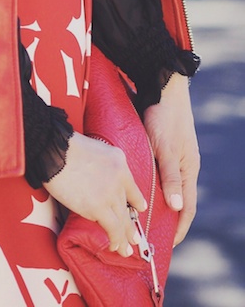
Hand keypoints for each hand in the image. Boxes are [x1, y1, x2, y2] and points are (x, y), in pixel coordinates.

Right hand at [44, 131, 146, 256]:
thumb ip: (103, 168)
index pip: (132, 187)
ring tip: (126, 249)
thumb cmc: (64, 147)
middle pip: (128, 207)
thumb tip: (97, 185)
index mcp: (118, 161)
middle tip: (134, 237)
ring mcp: (110, 193)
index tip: (137, 210)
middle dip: (131, 225)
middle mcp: (119, 178)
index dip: (135, 202)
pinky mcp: (98, 207)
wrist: (54, 149)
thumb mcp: (95, 150)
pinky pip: (113, 229)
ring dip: (125, 237)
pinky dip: (116, 240)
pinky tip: (115, 247)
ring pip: (123, 221)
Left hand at [143, 72, 199, 245]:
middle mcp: (184, 167)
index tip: (166, 245)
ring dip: (160, 203)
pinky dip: (154, 187)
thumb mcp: (165, 148)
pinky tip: (141, 190)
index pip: (186, 208)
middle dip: (168, 220)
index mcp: (188, 170)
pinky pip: (161, 174)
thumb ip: (170, 177)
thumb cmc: (164, 116)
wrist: (162, 86)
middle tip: (150, 235)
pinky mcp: (165, 148)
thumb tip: (176, 208)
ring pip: (169, 187)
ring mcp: (175, 157)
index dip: (178, 228)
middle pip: (178, 200)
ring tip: (143, 218)